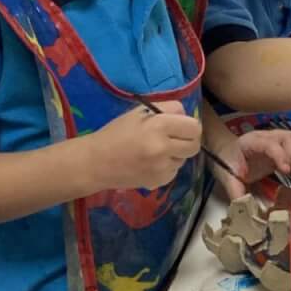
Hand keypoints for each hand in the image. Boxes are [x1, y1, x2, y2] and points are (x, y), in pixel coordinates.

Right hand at [83, 102, 201, 193]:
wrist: (96, 163)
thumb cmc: (116, 133)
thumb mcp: (139, 112)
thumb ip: (166, 109)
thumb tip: (186, 115)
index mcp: (159, 126)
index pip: (194, 127)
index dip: (189, 126)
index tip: (181, 126)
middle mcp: (163, 148)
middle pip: (194, 145)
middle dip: (187, 140)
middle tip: (174, 138)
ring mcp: (162, 168)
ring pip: (184, 158)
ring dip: (176, 154)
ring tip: (156, 150)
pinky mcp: (159, 182)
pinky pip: (174, 171)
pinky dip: (167, 167)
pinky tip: (150, 163)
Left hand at [211, 126, 290, 198]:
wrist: (226, 152)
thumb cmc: (227, 161)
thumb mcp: (228, 177)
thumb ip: (236, 192)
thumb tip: (244, 207)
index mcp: (251, 142)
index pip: (269, 144)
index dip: (280, 156)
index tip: (286, 171)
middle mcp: (266, 137)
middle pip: (288, 138)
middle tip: (288, 173)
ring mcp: (276, 140)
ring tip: (289, 173)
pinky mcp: (282, 147)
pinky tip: (289, 171)